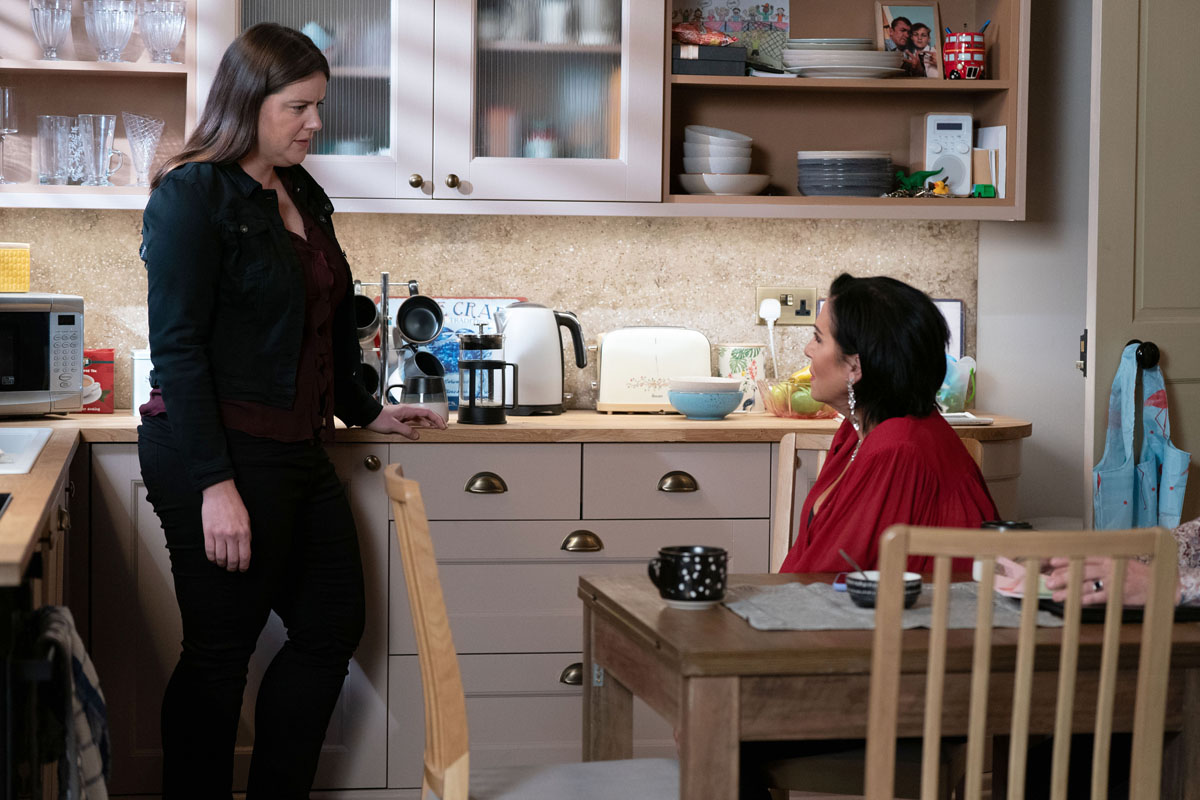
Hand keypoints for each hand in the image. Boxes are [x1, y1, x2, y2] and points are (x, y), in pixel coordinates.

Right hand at [201, 479, 251, 571]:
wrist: (220, 493)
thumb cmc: (234, 505)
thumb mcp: (246, 520)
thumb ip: (246, 535)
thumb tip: (245, 550)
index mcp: (244, 532)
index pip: (245, 556)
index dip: (244, 566)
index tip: (242, 569)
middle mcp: (232, 535)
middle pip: (232, 559)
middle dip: (233, 567)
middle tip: (232, 569)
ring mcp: (219, 534)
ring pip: (220, 558)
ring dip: (222, 564)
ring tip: (223, 564)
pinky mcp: (208, 533)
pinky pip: (209, 551)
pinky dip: (212, 558)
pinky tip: (214, 559)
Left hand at [366, 404, 447, 439]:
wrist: (368, 415)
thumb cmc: (378, 418)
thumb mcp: (393, 426)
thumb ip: (406, 431)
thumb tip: (417, 435)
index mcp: (408, 410)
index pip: (427, 412)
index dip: (436, 419)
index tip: (442, 425)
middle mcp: (408, 411)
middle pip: (426, 414)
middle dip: (436, 420)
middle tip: (443, 427)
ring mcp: (405, 414)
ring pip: (421, 418)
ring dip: (429, 423)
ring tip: (436, 428)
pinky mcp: (401, 418)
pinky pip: (414, 421)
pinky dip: (421, 425)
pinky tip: (423, 429)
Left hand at [1045, 556, 1179, 605]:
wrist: (1160, 585)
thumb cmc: (1137, 574)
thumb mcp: (1119, 561)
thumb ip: (1100, 562)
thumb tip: (1077, 565)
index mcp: (1108, 557)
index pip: (1082, 556)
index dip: (1066, 559)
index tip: (1050, 563)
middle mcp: (1109, 567)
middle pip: (1081, 570)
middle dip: (1063, 576)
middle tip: (1049, 581)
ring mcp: (1114, 580)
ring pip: (1087, 584)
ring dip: (1070, 591)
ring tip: (1056, 595)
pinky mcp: (1119, 594)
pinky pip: (1099, 597)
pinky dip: (1086, 599)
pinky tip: (1075, 603)